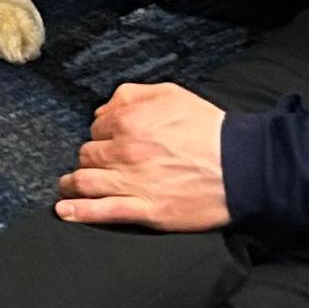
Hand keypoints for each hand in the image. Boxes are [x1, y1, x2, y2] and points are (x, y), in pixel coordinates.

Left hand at [55, 81, 228, 230]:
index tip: (110, 141)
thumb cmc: (210, 129)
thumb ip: (130, 96)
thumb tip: (101, 111)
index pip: (96, 128)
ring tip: (68, 187)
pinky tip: (64, 212)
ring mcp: (134, 182)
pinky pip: (104, 212)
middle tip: (96, 164)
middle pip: (88, 155)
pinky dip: (80, 213)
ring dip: (73, 184)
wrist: (244, 165)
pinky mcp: (147, 210)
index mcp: (128, 120)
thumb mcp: (170, 94)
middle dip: (90, 159)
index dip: (103, 135)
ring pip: (86, 182)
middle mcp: (124, 150)